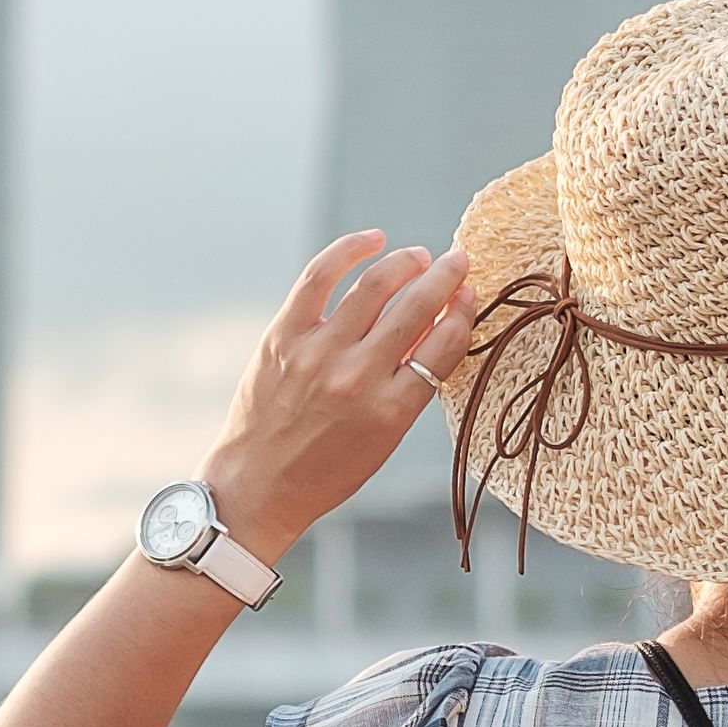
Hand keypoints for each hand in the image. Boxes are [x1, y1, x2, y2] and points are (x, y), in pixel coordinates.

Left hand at [200, 231, 477, 552]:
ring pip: (375, 285)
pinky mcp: (283, 337)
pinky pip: (319, 277)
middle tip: (458, 262)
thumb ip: (411, 384)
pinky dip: (349, 250)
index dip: (463, 314)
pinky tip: (371, 240)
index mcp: (391, 411)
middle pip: (417, 308)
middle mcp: (357, 378)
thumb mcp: (384, 439)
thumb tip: (437, 324)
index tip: (470, 296)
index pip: (444, 346)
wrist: (257, 485)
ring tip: (420, 256)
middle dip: (445, 277)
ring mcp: (318, 354)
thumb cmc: (326, 469)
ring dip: (406, 262)